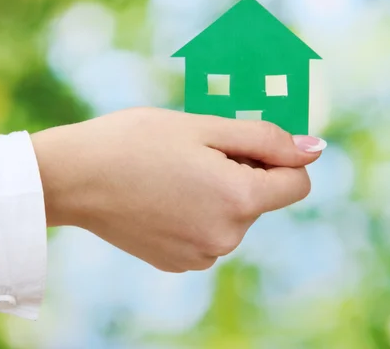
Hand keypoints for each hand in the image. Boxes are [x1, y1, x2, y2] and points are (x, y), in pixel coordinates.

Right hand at [31, 107, 324, 272]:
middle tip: (190, 154)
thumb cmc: (135, 141)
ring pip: (232, 217)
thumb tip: (314, 150)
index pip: (297, 183)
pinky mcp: (177, 263)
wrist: (74, 177)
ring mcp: (200, 255)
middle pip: (259, 199)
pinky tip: (160, 197)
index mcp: (239, 199)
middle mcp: (226, 237)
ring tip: (170, 175)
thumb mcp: (204, 126)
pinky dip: (194, 213)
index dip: (276, 157)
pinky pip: (206, 234)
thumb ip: (266, 139)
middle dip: (239, 172)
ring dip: (215, 193)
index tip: (240, 143)